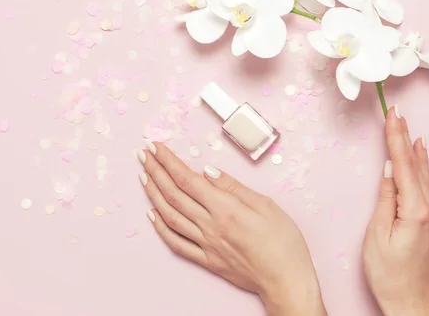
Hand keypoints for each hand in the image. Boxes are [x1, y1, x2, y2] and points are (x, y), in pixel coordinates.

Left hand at [137, 142, 326, 315]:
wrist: (286, 280)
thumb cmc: (283, 242)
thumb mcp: (266, 205)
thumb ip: (234, 187)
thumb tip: (208, 171)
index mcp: (225, 208)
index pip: (187, 179)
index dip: (168, 161)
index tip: (156, 147)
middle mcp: (210, 226)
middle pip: (174, 194)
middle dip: (155, 171)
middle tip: (143, 155)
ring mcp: (206, 245)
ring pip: (170, 216)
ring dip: (153, 195)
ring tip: (143, 177)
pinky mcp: (207, 261)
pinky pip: (177, 244)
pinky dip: (161, 228)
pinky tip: (153, 215)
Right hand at [362, 106, 428, 315]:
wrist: (409, 300)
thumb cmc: (387, 273)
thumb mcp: (377, 234)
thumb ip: (385, 199)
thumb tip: (388, 172)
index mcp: (415, 211)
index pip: (403, 166)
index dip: (396, 138)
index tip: (392, 116)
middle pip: (415, 166)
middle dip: (404, 138)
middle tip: (397, 113)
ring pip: (423, 175)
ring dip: (414, 151)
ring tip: (410, 130)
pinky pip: (426, 187)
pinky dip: (421, 168)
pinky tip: (420, 159)